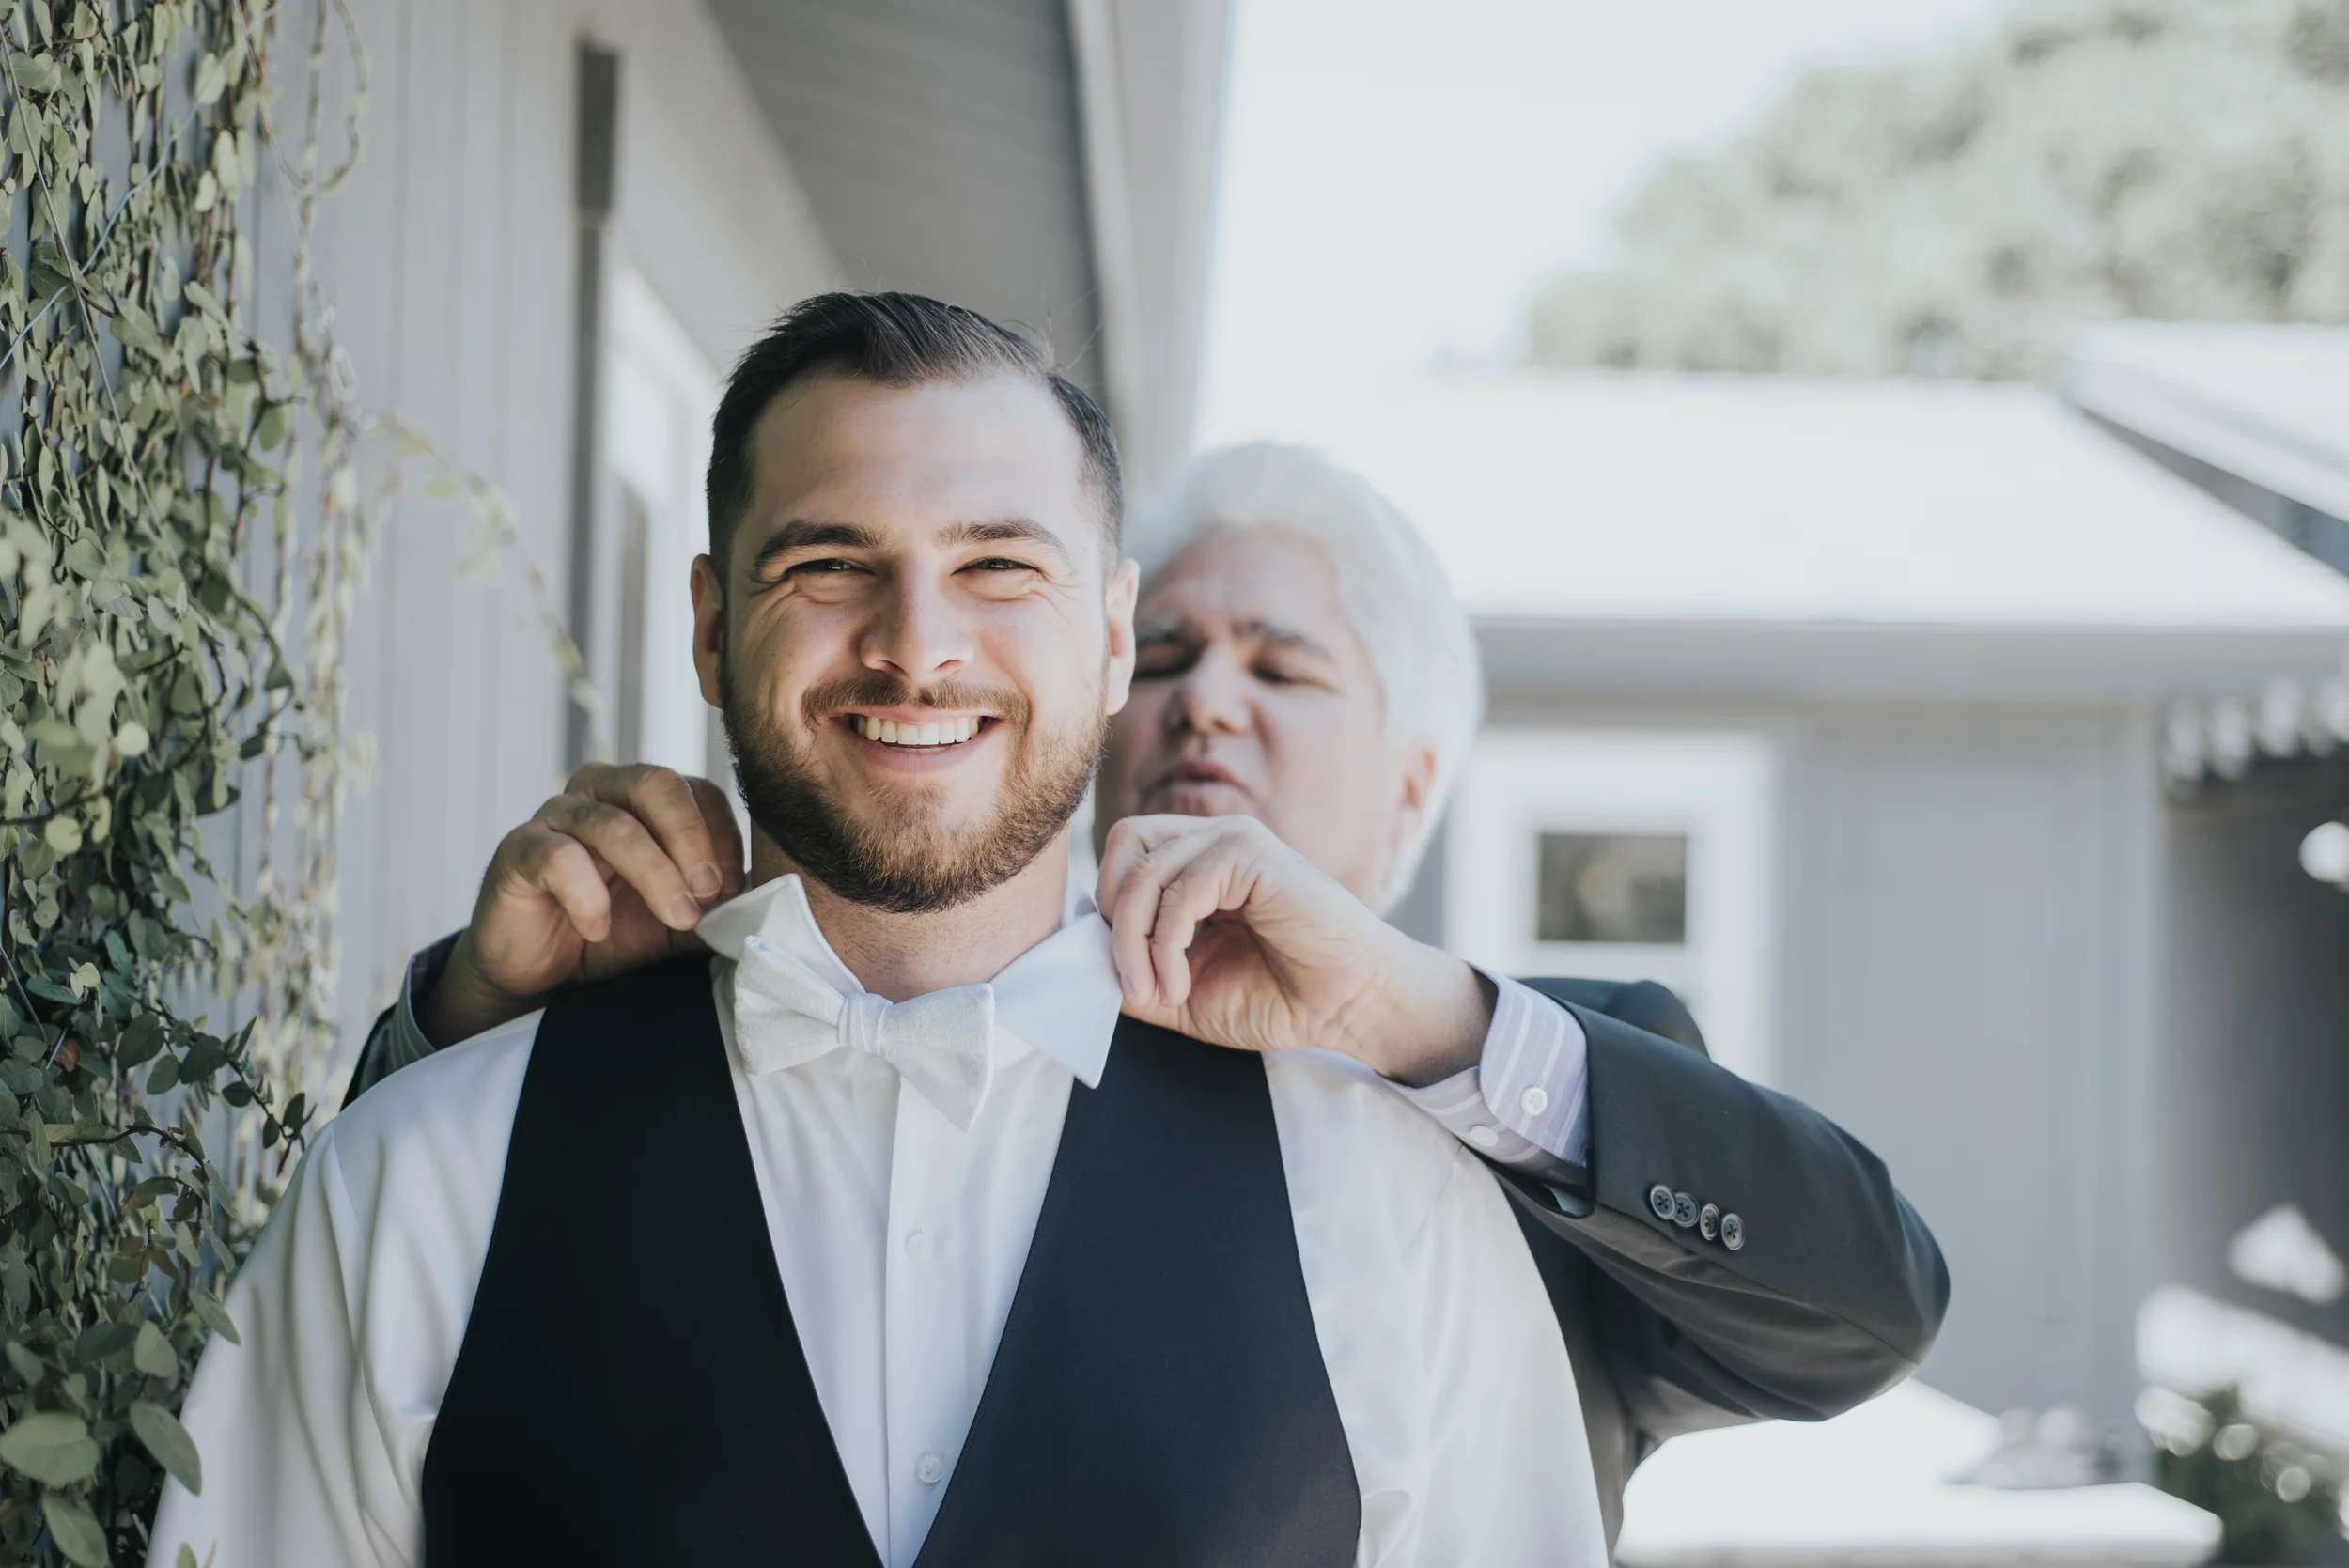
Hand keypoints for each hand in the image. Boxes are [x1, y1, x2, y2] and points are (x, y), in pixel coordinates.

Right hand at [420, 764, 747, 1045]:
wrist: (540, 978)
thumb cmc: (613, 936)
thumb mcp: (679, 923)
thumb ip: (722, 906)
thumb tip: (778, 901)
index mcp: (645, 801)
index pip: (698, 791)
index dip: (724, 838)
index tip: (734, 891)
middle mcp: (601, 793)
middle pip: (656, 782)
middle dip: (692, 839)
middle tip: (709, 893)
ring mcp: (556, 817)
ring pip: (612, 822)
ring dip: (653, 873)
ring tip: (676, 918)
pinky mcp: (519, 851)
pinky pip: (558, 856)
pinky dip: (587, 895)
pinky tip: (598, 929)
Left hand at [1096, 814, 1493, 1084]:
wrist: (1349, 1008)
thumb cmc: (1278, 997)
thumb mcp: (1181, 992)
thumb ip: (1131, 971)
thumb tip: (1075, 960)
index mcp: (1196, 865)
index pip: (1122, 858)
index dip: (1106, 914)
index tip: (1124, 978)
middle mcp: (1213, 841)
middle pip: (1123, 845)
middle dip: (1112, 918)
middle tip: (1132, 981)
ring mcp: (1234, 841)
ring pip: (1144, 870)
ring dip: (1136, 941)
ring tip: (1160, 991)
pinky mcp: (1251, 854)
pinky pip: (1180, 888)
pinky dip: (1167, 942)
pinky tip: (1183, 981)